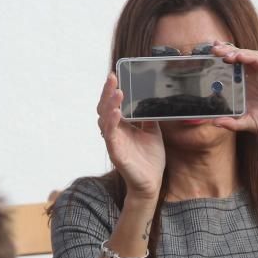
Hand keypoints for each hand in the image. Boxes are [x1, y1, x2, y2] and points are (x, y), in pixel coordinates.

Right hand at [97, 73, 165, 198]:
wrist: (152, 182)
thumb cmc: (150, 159)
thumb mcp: (153, 132)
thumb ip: (149, 117)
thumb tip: (152, 100)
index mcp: (123, 126)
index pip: (114, 104)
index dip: (112, 90)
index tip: (115, 75)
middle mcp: (115, 131)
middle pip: (105, 107)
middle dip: (107, 92)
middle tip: (112, 77)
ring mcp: (114, 141)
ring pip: (105, 119)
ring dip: (110, 104)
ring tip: (117, 91)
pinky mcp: (115, 151)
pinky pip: (110, 134)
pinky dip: (112, 122)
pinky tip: (116, 112)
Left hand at [208, 42, 257, 149]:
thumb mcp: (250, 124)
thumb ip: (233, 123)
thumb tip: (214, 122)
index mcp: (247, 88)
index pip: (231, 70)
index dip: (219, 62)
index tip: (205, 59)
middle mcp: (255, 79)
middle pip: (238, 59)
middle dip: (224, 52)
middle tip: (211, 49)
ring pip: (249, 57)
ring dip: (235, 52)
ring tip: (223, 53)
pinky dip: (250, 57)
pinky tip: (240, 56)